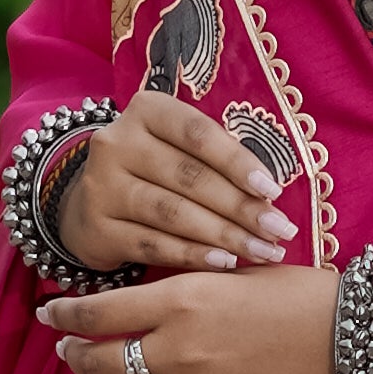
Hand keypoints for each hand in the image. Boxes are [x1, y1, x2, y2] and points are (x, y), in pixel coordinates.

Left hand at [45, 268, 343, 373]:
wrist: (358, 337)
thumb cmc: (301, 295)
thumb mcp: (235, 272)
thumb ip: (184, 286)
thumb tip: (136, 298)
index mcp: (184, 299)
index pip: (98, 313)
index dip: (64, 317)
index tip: (52, 317)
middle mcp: (183, 349)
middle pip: (101, 363)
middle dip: (77, 359)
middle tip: (74, 355)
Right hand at [48, 89, 290, 275]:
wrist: (93, 203)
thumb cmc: (157, 170)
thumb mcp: (180, 148)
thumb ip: (218, 159)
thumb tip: (270, 194)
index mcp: (147, 110)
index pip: (199, 134)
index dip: (239, 163)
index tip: (274, 192)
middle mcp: (117, 142)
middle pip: (189, 177)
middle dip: (241, 207)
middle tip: (279, 231)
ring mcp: (102, 186)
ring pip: (173, 213)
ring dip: (224, 235)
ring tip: (262, 251)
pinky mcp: (97, 228)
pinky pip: (153, 245)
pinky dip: (193, 256)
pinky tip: (224, 263)